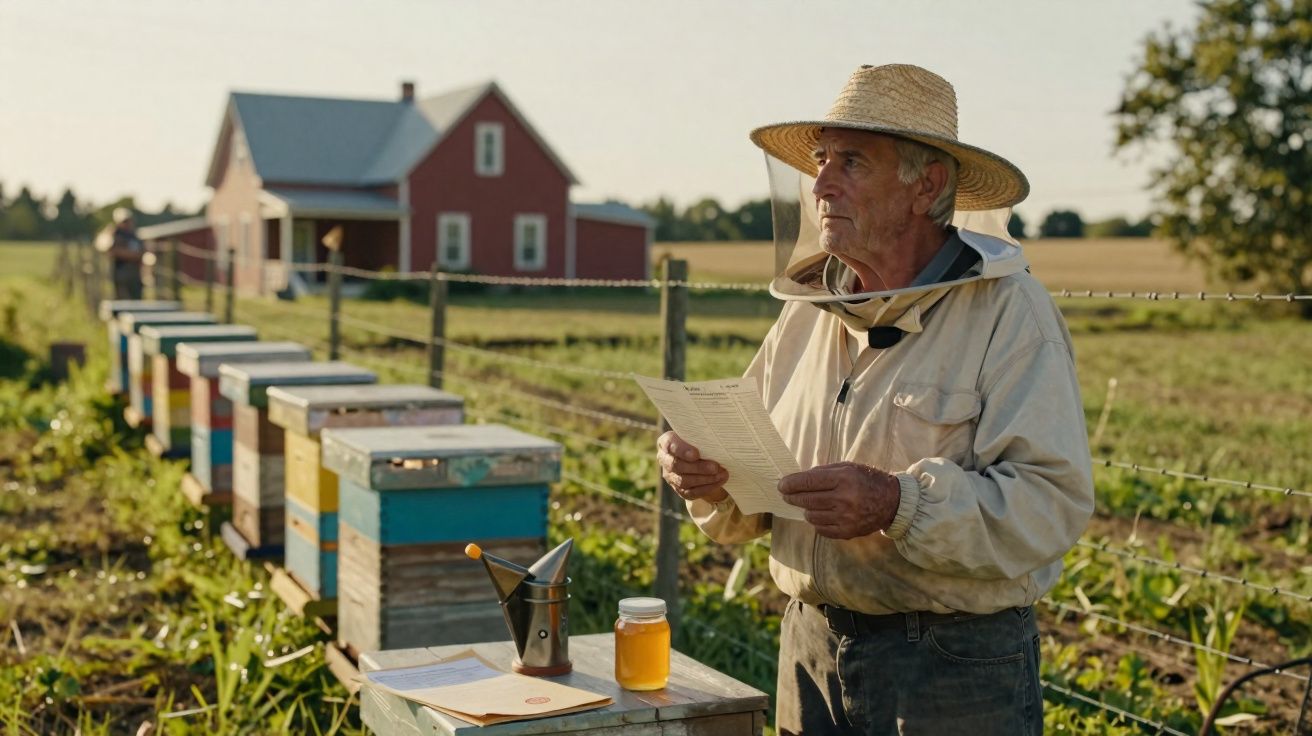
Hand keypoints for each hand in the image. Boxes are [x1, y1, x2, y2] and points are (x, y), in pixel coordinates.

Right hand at [657, 431, 728, 503]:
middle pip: (676, 465)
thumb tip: (715, 442)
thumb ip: (700, 437)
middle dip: (698, 467)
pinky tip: (719, 481)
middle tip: (715, 467)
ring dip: (705, 478)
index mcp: (666, 442)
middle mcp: (664, 459)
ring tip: (721, 474)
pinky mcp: (679, 490)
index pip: (669, 444)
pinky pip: (691, 492)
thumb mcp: (698, 436)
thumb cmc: (700, 442)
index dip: (681, 450)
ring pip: (684, 481)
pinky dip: (707, 487)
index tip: (696, 454)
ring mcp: (670, 476)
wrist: (702, 458)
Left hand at [778, 462, 899, 538]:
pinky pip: (820, 529)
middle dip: (792, 497)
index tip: (781, 485)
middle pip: (806, 500)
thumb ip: (823, 472)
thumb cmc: (867, 480)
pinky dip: (817, 522)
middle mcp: (844, 499)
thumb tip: (797, 479)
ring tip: (810, 504)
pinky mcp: (847, 532)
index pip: (808, 482)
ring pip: (811, 516)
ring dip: (806, 509)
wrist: (892, 502)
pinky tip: (822, 514)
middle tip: (786, 495)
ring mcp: (845, 518)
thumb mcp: (848, 468)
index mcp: (844, 479)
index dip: (791, 484)